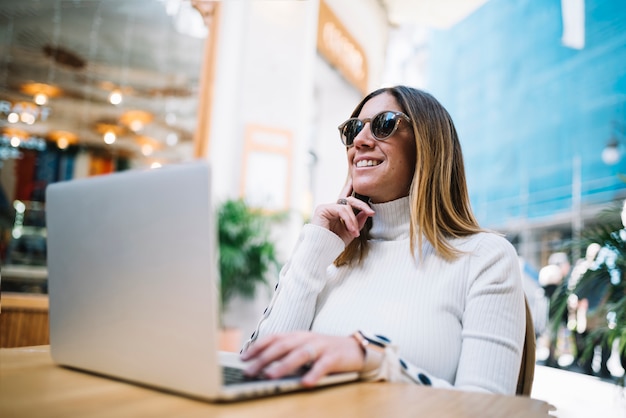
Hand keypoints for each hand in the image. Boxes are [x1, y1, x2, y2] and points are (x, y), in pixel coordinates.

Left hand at [240, 331, 364, 386]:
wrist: (355, 348)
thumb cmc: (324, 350)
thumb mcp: (304, 348)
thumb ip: (287, 353)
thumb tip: (261, 365)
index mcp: (297, 335)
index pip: (273, 338)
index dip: (257, 346)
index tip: (243, 358)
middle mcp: (307, 338)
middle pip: (282, 346)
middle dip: (264, 359)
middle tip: (250, 371)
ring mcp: (321, 346)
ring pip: (300, 354)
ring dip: (284, 365)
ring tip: (271, 376)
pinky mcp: (335, 357)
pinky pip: (323, 366)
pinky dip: (314, 373)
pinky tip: (306, 383)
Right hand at [310, 179, 373, 245]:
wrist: (322, 251)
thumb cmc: (334, 243)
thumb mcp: (351, 232)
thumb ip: (359, 221)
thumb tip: (368, 212)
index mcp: (338, 212)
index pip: (346, 197)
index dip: (349, 187)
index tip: (355, 179)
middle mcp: (332, 208)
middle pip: (350, 199)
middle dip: (362, 205)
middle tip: (372, 213)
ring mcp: (326, 207)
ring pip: (347, 206)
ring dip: (354, 220)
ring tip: (355, 232)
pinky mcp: (322, 209)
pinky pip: (341, 210)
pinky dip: (348, 219)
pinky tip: (351, 229)